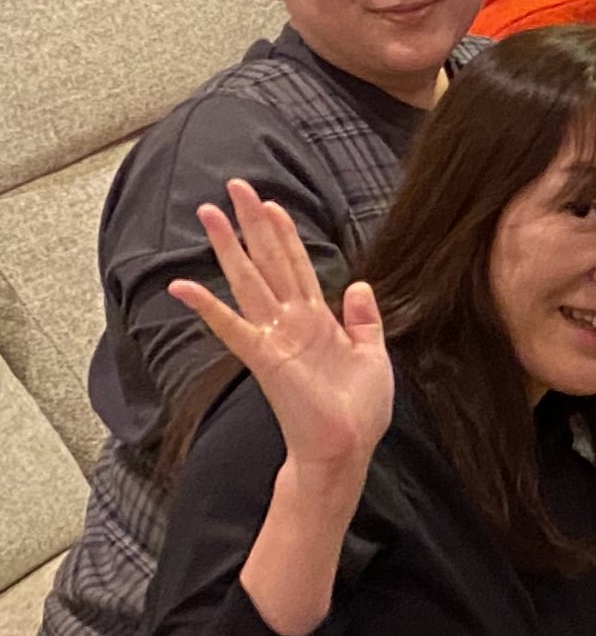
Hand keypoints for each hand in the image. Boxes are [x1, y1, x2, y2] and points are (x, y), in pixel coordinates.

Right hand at [166, 182, 391, 477]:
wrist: (347, 448)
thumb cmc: (359, 409)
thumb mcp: (373, 354)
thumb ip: (364, 319)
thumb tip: (358, 286)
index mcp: (319, 320)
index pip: (296, 265)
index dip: (284, 233)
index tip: (270, 202)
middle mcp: (292, 323)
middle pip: (268, 261)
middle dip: (251, 224)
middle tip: (233, 187)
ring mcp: (275, 338)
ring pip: (249, 281)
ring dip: (228, 247)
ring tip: (207, 213)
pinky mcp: (265, 359)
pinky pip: (231, 327)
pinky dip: (207, 307)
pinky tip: (181, 286)